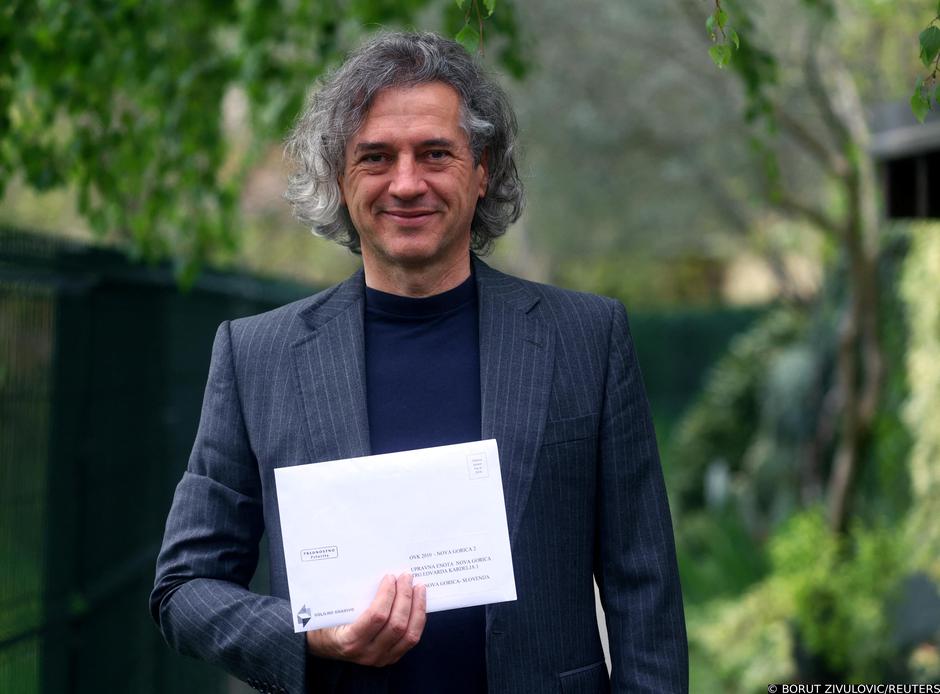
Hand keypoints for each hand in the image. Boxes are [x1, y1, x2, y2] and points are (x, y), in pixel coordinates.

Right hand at [305, 573, 426, 666]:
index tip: (390, 577)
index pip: (377, 617)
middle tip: (406, 577)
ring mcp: (381, 658)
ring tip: (419, 588)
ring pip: (409, 635)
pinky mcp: (391, 657)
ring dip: (417, 608)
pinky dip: (418, 619)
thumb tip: (368, 569)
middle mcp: (367, 654)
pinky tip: (419, 604)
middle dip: (405, 597)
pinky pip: (411, 639)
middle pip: (396, 625)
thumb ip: (346, 595)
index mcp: (350, 641)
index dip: (387, 595)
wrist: (324, 646)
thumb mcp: (330, 610)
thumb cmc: (326, 623)